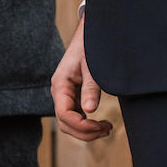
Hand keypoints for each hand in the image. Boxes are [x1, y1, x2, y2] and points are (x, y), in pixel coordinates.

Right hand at [52, 19, 111, 142]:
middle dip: (85, 132)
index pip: (64, 115)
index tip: (100, 126)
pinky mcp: (73, 97)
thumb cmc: (90, 47)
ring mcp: (65, 96)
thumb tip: (90, 111)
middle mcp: (59, 93)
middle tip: (107, 129)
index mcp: (60, 85)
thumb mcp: (92, 67)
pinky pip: (76, 117)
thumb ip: (90, 88)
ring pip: (69, 123)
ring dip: (86, 130)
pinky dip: (88, 124)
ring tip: (107, 128)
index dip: (81, 126)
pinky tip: (102, 124)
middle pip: (65, 123)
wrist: (90, 35)